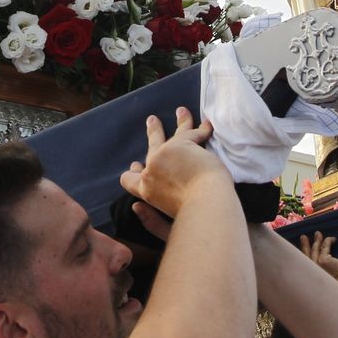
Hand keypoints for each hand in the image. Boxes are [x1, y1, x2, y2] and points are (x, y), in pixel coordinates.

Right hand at [118, 108, 227, 223]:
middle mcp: (151, 169)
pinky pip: (194, 132)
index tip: (135, 166)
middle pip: (150, 148)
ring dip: (179, 120)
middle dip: (152, 132)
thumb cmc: (188, 220)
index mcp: (146, 190)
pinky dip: (203, 128)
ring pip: (173, 133)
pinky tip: (208, 124)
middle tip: (152, 121)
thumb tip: (135, 207)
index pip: (129, 179)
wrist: (206, 206)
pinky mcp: (182, 144)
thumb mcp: (161, 226)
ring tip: (181, 111)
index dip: (133, 172)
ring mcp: (165, 154)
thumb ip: (149, 221)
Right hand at [299, 232, 337, 297]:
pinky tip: (332, 239)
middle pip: (306, 256)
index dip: (305, 256)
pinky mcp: (323, 260)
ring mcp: (316, 266)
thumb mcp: (331, 281)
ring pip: (315, 250)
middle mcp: (312, 272)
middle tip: (303, 237)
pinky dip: (328, 241)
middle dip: (305, 246)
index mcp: (313, 279)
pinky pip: (325, 247)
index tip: (305, 249)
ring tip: (318, 234)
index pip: (306, 265)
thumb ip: (325, 274)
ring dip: (316, 241)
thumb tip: (327, 264)